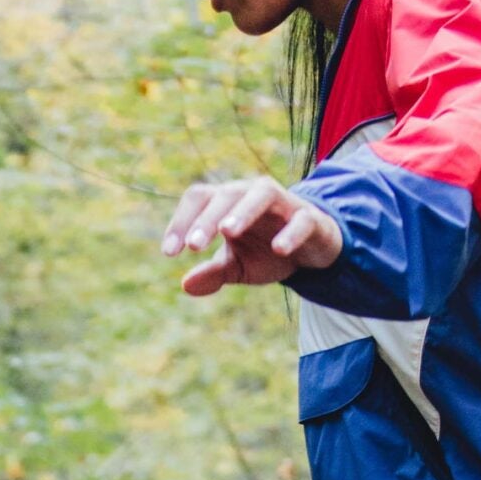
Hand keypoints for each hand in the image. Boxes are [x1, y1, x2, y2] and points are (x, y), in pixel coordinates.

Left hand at [161, 177, 343, 295]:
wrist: (311, 250)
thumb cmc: (267, 251)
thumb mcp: (237, 266)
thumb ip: (213, 273)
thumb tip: (185, 285)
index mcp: (228, 202)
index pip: (199, 198)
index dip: (181, 222)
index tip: (170, 252)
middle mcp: (251, 194)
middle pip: (226, 194)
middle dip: (207, 219)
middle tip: (194, 246)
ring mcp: (282, 203)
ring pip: (261, 194)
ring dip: (243, 211)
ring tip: (227, 232)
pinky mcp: (310, 217)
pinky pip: (300, 219)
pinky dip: (290, 232)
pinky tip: (279, 249)